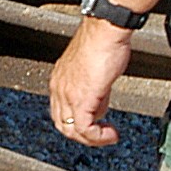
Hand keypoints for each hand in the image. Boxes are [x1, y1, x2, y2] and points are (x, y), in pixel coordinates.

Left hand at [49, 17, 133, 146]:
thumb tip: (100, 102)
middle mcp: (59, 88)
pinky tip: (111, 134)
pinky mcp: (82, 99)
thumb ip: (94, 87)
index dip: (77, 122)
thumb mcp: (95, 69)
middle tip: (101, 134)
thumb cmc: (102, 41)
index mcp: (60, 79)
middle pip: (62, 124)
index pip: (60, 111)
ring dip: (91, 139)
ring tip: (108, 136)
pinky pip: (84, 128)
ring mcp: (68, 94)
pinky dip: (98, 137)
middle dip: (83, 134)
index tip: (95, 123)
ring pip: (71, 130)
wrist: (105, 31)